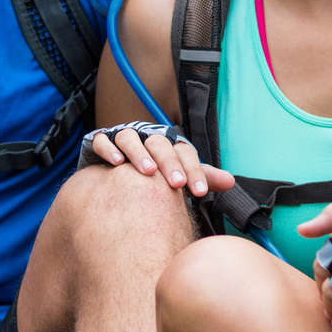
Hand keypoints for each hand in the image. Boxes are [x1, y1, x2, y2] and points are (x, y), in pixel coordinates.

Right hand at [79, 121, 233, 196]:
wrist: (114, 171)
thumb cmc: (152, 174)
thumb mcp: (177, 176)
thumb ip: (201, 177)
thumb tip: (231, 182)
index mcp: (167, 146)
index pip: (184, 152)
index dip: (193, 170)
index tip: (199, 192)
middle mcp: (146, 138)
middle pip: (159, 143)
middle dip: (169, 162)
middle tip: (177, 184)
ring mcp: (122, 138)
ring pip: (130, 138)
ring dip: (140, 153)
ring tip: (147, 172)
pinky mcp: (100, 142)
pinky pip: (103, 140)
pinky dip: (109, 148)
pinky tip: (116, 163)